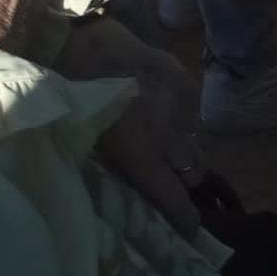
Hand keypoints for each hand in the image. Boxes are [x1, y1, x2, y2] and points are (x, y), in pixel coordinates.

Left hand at [67, 19, 204, 241]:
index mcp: (142, 154)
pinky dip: (185, 117)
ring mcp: (181, 104)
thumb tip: (144, 192)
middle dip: (186, 178)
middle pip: (197, 172)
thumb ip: (125, 169)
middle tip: (171, 175)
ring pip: (200, 141)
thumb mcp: (95, 146)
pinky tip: (165, 110)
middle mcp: (168, 133)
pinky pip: (195, 111)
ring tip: (168, 141)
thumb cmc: (76, 103)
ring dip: (187, 147)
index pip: (177, 198)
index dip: (185, 217)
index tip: (189, 229)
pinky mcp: (184, 79)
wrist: (82, 46)